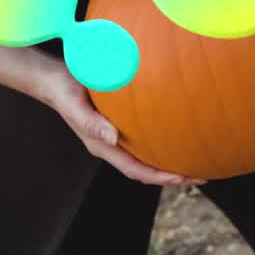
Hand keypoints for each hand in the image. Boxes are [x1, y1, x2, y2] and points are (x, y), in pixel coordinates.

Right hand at [32, 54, 204, 185]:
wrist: (53, 78)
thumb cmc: (63, 89)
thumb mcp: (74, 103)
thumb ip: (90, 121)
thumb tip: (112, 138)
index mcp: (101, 145)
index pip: (135, 169)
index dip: (159, 176)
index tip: (183, 177)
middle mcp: (111, 144)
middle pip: (146, 168)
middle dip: (173, 175)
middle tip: (202, 175)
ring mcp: (115, 135)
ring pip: (147, 155)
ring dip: (170, 160)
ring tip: (198, 159)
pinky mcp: (120, 122)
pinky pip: (144, 138)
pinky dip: (163, 141)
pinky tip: (180, 134)